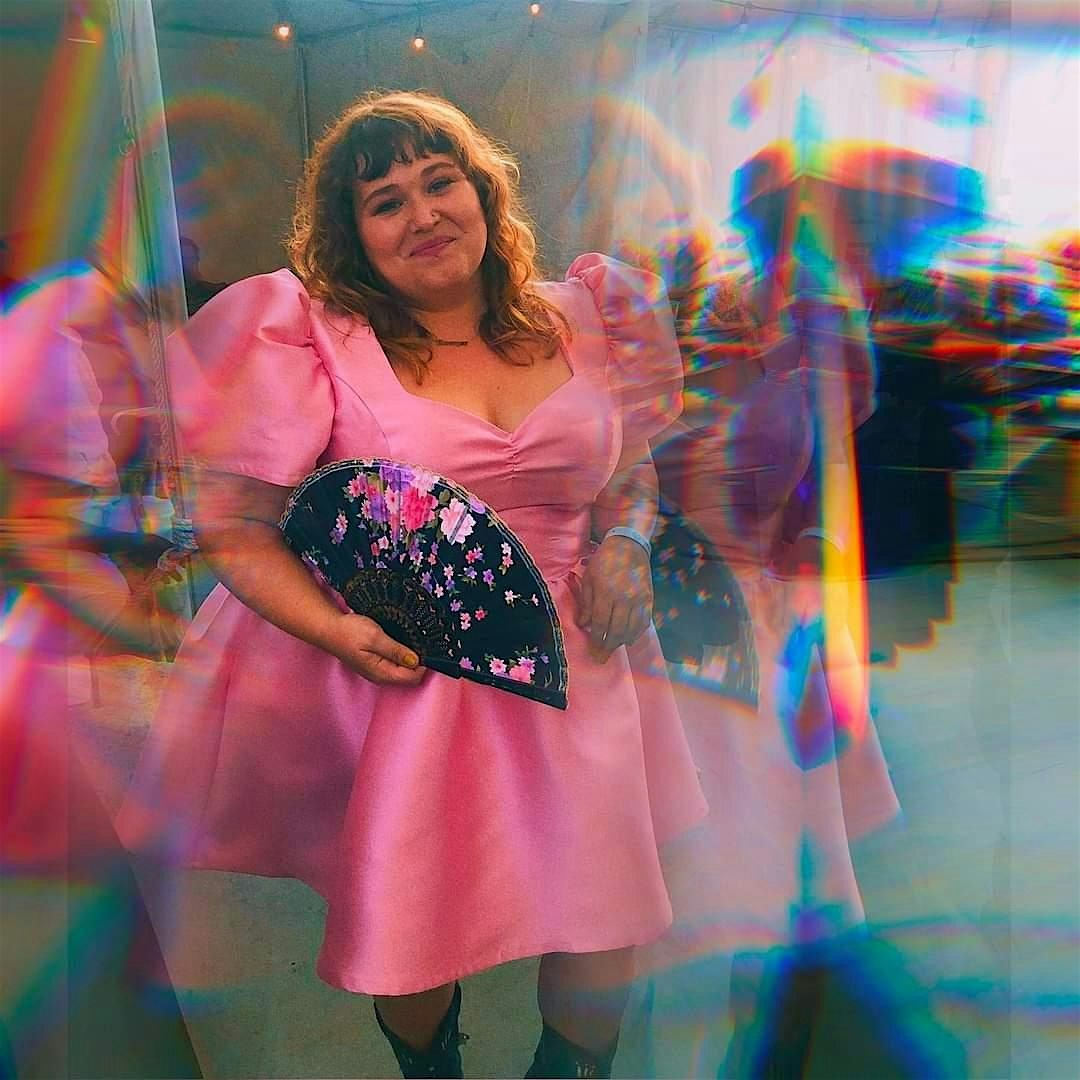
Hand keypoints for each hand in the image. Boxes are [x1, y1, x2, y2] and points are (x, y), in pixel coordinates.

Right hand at [326, 613, 425, 686]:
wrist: (328, 629)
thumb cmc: (348, 632)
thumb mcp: (375, 637)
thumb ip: (396, 650)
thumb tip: (416, 661)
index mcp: (382, 673)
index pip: (413, 678)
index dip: (424, 664)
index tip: (427, 647)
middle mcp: (381, 676)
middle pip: (410, 676)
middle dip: (419, 661)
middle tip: (420, 641)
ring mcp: (378, 671)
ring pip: (404, 670)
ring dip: (411, 657)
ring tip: (411, 639)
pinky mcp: (375, 664)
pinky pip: (395, 664)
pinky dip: (402, 655)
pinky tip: (402, 642)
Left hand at [575, 534, 653, 662]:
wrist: (629, 546)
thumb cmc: (605, 562)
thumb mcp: (589, 579)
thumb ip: (587, 603)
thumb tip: (583, 625)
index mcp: (606, 592)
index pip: (601, 624)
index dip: (596, 640)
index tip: (592, 650)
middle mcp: (624, 598)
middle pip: (617, 631)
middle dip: (608, 647)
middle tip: (601, 658)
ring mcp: (639, 599)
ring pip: (632, 629)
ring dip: (622, 642)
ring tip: (613, 648)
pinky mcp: (649, 599)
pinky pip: (644, 622)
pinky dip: (636, 634)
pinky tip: (628, 639)